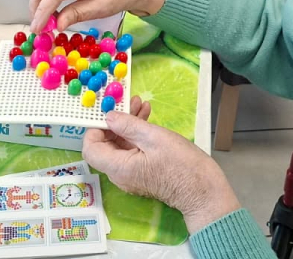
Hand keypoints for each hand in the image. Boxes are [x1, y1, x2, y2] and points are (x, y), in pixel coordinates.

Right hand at [28, 0, 167, 32]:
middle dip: (36, 6)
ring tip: (43, 23)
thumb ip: (78, 14)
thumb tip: (57, 25)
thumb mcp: (102, 8)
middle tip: (38, 28)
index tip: (38, 28)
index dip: (43, 9)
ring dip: (39, 3)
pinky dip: (45, 0)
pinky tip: (49, 15)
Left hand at [82, 104, 240, 232]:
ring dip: (127, 124)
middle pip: (105, 146)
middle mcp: (120, 174)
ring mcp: (130, 175)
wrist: (202, 189)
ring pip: (120, 146)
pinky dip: (136, 134)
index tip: (108, 110)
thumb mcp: (154, 137)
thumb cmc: (181, 164)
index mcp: (118, 168)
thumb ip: (128, 125)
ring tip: (141, 104)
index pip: (91, 148)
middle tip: (128, 102)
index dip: (95, 128)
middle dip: (114, 121)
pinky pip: (131, 151)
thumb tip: (108, 117)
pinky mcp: (142, 173)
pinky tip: (147, 117)